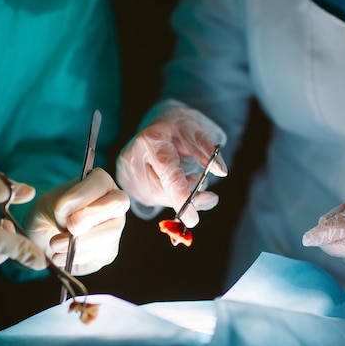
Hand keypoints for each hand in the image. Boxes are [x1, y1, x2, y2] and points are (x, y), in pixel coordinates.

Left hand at [24, 168, 128, 275]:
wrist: (45, 240)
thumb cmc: (48, 215)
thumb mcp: (44, 206)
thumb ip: (57, 208)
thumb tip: (71, 221)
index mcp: (98, 183)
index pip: (100, 182)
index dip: (81, 196)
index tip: (59, 208)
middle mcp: (113, 203)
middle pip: (117, 204)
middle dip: (91, 216)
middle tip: (69, 226)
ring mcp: (114, 227)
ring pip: (110, 231)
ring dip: (81, 240)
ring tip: (55, 244)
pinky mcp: (109, 251)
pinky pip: (100, 252)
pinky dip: (77, 256)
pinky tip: (60, 256)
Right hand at [116, 100, 226, 227]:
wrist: (156, 126)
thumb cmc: (176, 129)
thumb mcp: (195, 132)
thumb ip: (208, 151)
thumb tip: (221, 171)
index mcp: (152, 141)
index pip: (168, 174)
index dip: (182, 197)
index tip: (193, 219)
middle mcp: (132, 157)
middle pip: (162, 191)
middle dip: (185, 195)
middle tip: (199, 181)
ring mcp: (125, 171)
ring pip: (156, 198)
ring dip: (175, 194)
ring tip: (182, 175)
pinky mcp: (123, 181)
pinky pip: (149, 198)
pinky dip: (165, 194)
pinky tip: (167, 179)